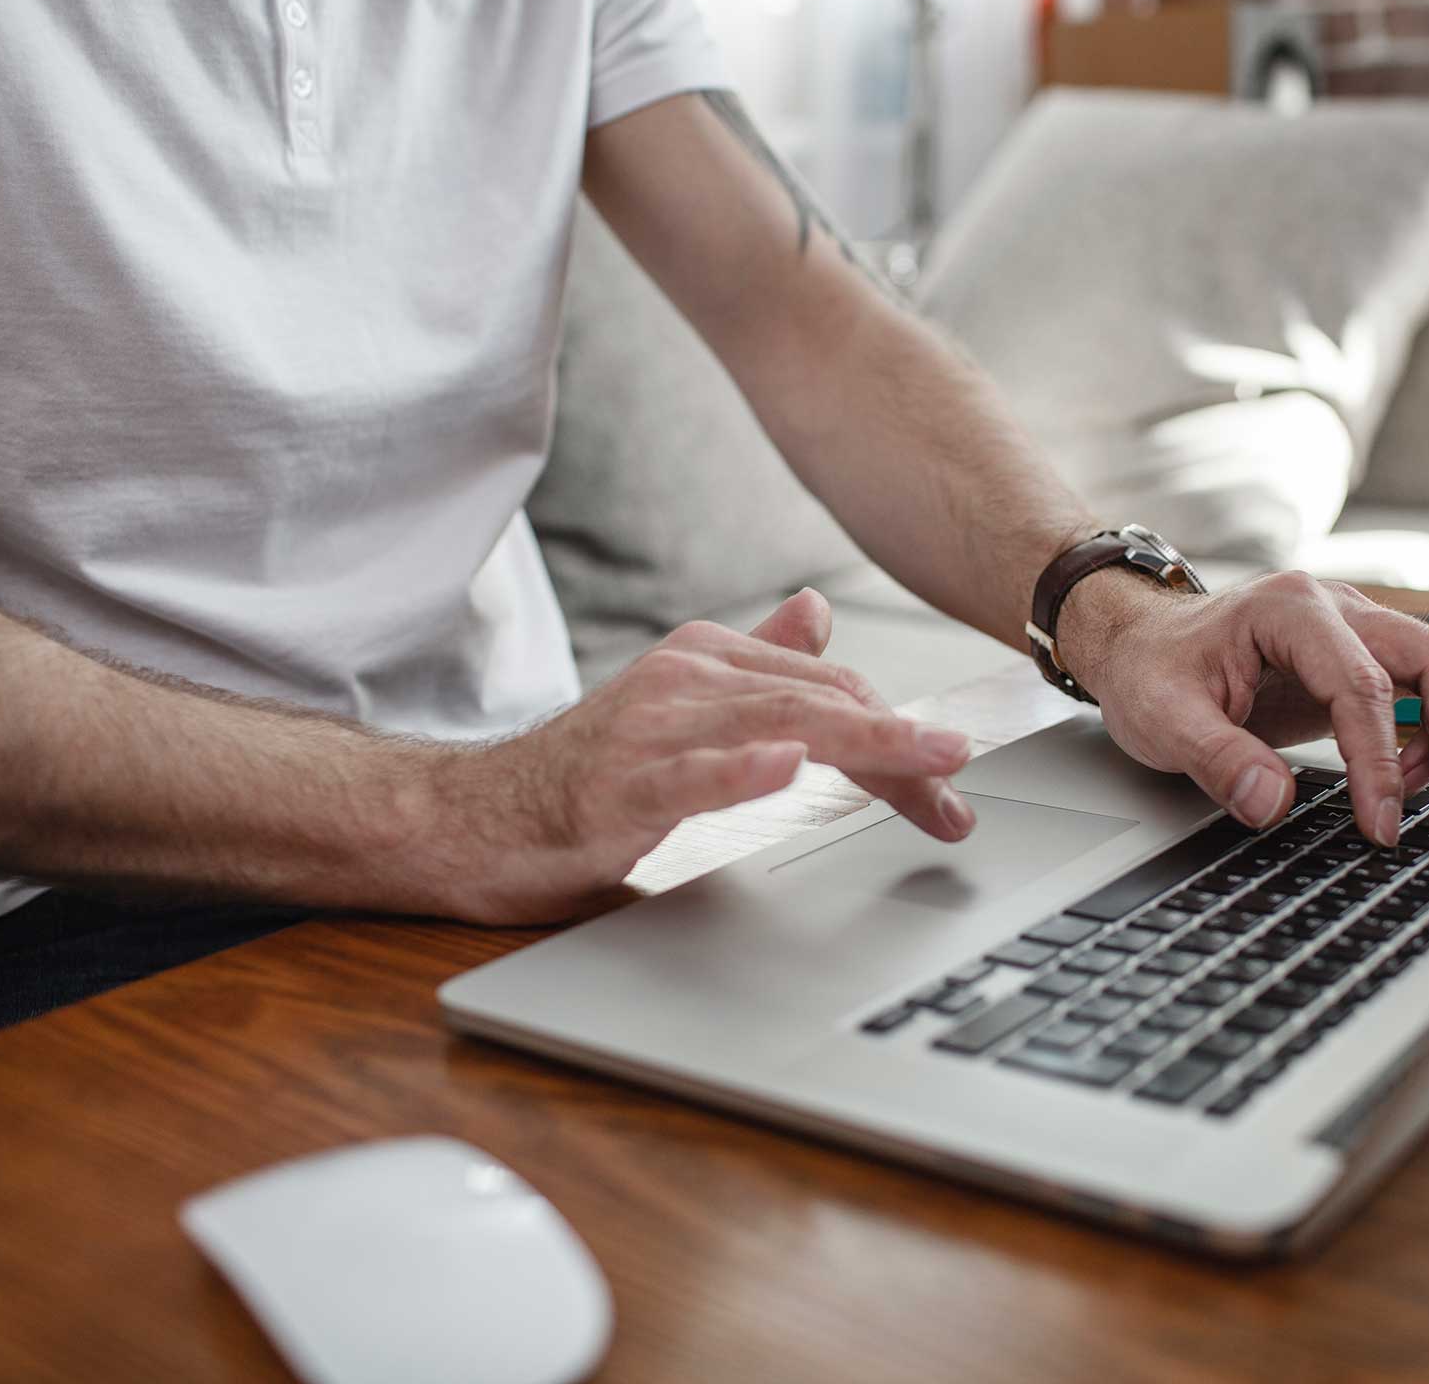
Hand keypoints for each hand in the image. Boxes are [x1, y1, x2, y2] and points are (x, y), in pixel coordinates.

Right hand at [437, 589, 975, 923]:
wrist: (468, 817)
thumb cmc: (585, 775)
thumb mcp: (684, 711)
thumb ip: (754, 663)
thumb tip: (817, 610)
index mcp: (709, 659)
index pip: (834, 687)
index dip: (900, 731)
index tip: (948, 780)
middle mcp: (686, 679)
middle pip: (825, 704)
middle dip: (903, 752)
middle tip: (959, 796)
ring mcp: (651, 729)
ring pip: (780, 727)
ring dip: (865, 747)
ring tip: (927, 764)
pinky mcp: (618, 785)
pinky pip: (692, 774)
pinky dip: (744, 769)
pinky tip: (789, 767)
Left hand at [1058, 571, 1428, 845]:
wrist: (1141, 644)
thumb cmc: (1151, 670)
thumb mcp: (1162, 719)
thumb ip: (1218, 760)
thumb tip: (1272, 802)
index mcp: (1287, 610)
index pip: (1360, 685)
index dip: (1377, 760)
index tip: (1378, 822)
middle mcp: (1333, 606)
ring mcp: (1353, 626)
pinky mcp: (1358, 656)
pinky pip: (1424, 684)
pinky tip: (1407, 779)